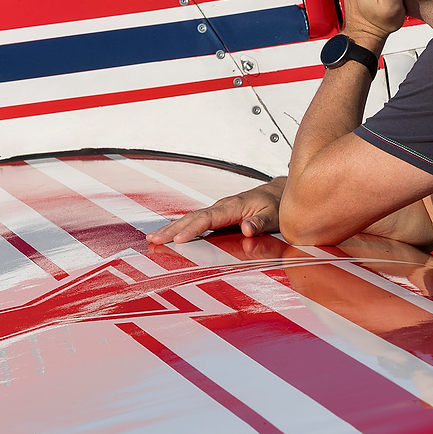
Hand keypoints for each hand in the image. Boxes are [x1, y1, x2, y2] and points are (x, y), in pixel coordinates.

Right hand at [146, 181, 281, 243]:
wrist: (278, 193)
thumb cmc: (276, 205)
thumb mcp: (274, 216)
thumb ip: (261, 223)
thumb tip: (247, 229)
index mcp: (233, 206)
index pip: (208, 218)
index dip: (192, 229)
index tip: (179, 240)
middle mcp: (222, 207)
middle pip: (192, 218)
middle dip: (172, 229)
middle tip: (154, 239)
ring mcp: (218, 211)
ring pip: (191, 219)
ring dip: (172, 228)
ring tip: (154, 238)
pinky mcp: (218, 217)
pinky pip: (196, 222)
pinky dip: (181, 228)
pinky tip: (171, 235)